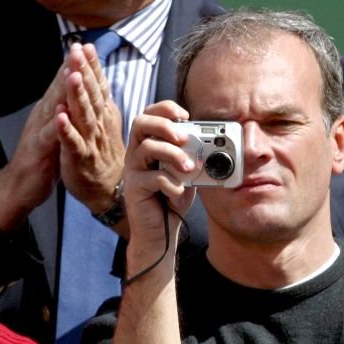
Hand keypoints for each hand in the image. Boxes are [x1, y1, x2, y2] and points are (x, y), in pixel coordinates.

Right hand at [0, 57, 74, 231]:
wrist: (20, 185)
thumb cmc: (42, 156)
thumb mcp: (57, 127)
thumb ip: (65, 108)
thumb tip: (76, 91)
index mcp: (51, 109)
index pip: (64, 83)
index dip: (76, 64)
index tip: (87, 45)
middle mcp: (44, 115)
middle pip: (59, 87)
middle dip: (70, 66)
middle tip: (79, 46)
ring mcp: (40, 131)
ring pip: (54, 107)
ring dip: (62, 89)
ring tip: (72, 70)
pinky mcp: (39, 150)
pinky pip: (49, 136)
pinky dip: (56, 124)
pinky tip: (61, 113)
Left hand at [55, 42, 125, 214]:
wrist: (109, 190)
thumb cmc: (104, 153)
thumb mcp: (106, 122)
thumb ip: (99, 99)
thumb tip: (96, 73)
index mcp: (104, 113)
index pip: (98, 85)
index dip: (92, 66)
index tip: (84, 45)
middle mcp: (99, 124)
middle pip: (92, 94)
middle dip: (85, 72)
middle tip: (78, 51)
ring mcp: (91, 141)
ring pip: (84, 115)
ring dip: (78, 96)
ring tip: (72, 76)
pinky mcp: (80, 159)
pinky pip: (73, 143)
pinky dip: (66, 130)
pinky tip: (60, 116)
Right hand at [123, 100, 197, 260]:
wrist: (160, 235)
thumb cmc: (171, 201)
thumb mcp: (187, 175)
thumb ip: (192, 159)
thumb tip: (211, 146)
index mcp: (147, 146)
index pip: (148, 116)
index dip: (165, 109)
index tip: (186, 115)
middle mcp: (135, 155)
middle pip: (140, 123)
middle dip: (164, 124)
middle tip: (184, 137)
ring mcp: (132, 171)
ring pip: (147, 148)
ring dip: (173, 154)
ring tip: (190, 168)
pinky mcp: (134, 189)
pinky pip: (154, 178)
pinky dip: (173, 184)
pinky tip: (179, 194)